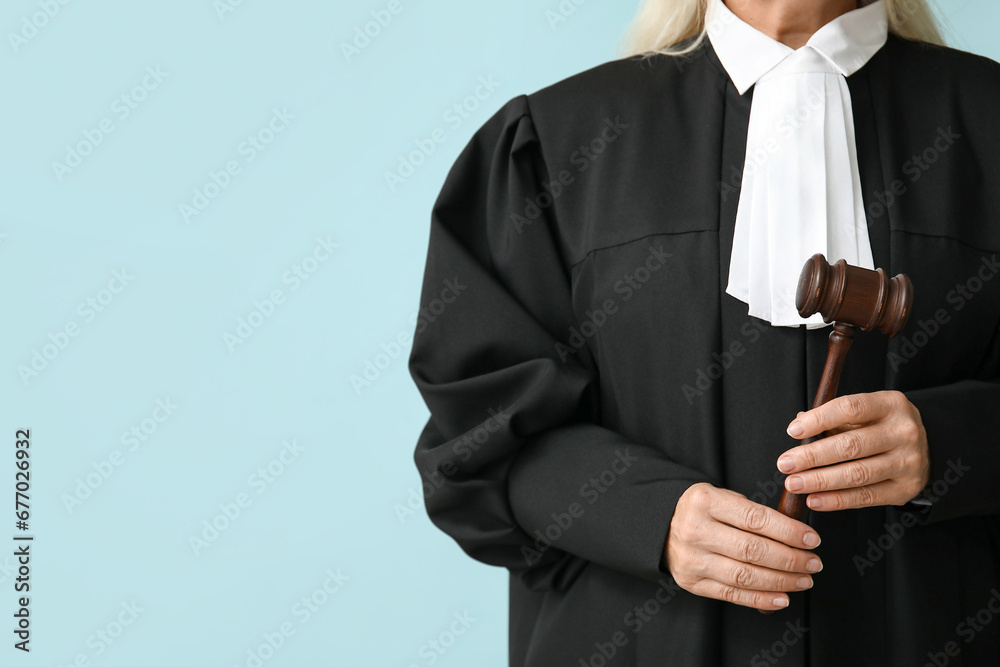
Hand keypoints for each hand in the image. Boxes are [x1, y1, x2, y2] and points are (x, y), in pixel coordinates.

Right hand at [665, 482, 821, 610]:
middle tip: (813, 563)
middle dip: (790, 559)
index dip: (788, 532)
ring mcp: (692, 559)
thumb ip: (753, 513)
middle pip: (752, 550)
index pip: (755, 518)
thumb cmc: (703, 511)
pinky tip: (782, 597)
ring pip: (745, 575)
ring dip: (781, 581)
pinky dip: (760, 599)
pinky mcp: (691, 582)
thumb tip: (797, 534)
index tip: (811, 540)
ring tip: (803, 580)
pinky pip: (732, 594)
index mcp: (705, 501)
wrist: (663, 525)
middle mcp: (695, 530)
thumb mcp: (722, 497)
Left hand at [778, 390, 930, 510]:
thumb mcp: (866, 413)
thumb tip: (799, 423)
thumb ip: (833, 417)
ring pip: (857, 474)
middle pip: (851, 445)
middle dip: (812, 456)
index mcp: (891, 404)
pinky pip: (866, 497)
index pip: (851, 408)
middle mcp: (903, 432)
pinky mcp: (905, 489)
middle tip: (785, 464)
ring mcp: (908, 462)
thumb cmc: (883, 426)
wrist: (925, 447)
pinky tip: (814, 499)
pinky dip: (836, 500)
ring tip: (794, 484)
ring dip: (820, 481)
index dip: (819, 419)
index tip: (793, 431)